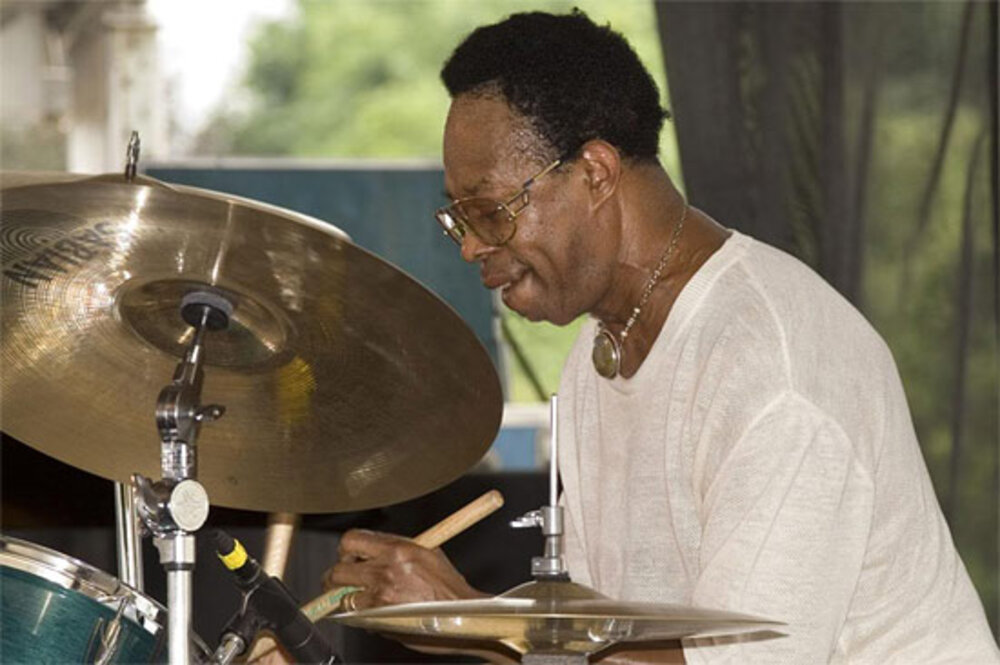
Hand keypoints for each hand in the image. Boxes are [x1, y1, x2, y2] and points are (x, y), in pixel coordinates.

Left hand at [323, 529, 486, 609]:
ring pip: (342, 595)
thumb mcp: (428, 554)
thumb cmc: (450, 588)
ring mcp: (382, 595)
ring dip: (344, 598)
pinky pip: (355, 616)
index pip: (352, 540)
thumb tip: (375, 554)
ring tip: (353, 599)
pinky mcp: (382, 618)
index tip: (349, 556)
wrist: (464, 615)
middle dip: (336, 577)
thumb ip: (399, 551)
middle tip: (343, 581)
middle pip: (338, 569)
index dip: (346, 550)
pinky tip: (369, 614)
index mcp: (399, 548)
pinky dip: (357, 616)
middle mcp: (387, 569)